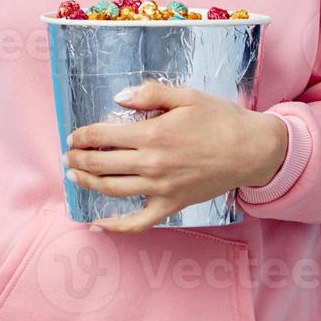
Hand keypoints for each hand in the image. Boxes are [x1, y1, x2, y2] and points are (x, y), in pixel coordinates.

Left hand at [61, 80, 287, 232]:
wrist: (253, 150)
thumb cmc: (220, 119)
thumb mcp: (186, 95)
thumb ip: (149, 94)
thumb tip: (117, 98)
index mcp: (151, 134)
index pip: (101, 136)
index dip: (81, 136)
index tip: (73, 136)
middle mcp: (151, 164)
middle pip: (101, 165)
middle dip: (78, 161)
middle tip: (67, 157)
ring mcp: (160, 188)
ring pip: (112, 190)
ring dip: (88, 184)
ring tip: (75, 178)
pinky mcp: (172, 205)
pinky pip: (139, 222)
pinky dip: (117, 226)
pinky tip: (98, 224)